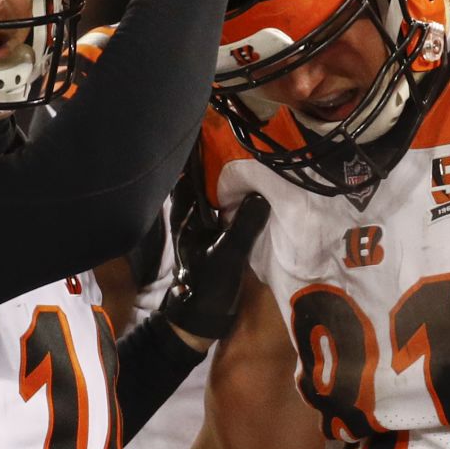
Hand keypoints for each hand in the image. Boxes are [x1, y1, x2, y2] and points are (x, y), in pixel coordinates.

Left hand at [161, 149, 270, 339]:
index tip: (213, 128)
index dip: (198, 152)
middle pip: (202, 179)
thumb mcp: (228, 255)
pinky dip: (234, 198)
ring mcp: (203, 226)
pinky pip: (224, 209)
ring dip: (226, 178)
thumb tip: (262, 193)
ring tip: (248, 156)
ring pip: (213, 193)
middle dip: (215, 160)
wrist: (200, 320)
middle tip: (238, 137)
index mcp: (187, 215)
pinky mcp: (215, 237)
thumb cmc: (208, 285)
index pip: (189, 174)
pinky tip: (252, 190)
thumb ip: (244, 224)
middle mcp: (192, 216)